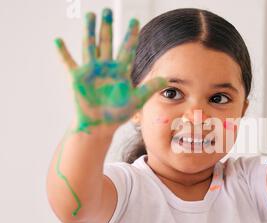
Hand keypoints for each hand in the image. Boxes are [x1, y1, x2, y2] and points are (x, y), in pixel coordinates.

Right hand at [54, 8, 166, 133]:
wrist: (100, 125)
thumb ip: (149, 88)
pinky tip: (58, 40)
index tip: (136, 20)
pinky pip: (69, 62)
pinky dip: (63, 52)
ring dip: (89, 31)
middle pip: (107, 42)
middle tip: (108, 10)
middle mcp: (106, 67)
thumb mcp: (136, 100)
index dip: (131, 35)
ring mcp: (91, 71)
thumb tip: (166, 80)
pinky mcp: (78, 77)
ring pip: (90, 46)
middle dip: (108, 26)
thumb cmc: (118, 114)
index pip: (127, 49)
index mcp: (121, 71)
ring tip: (90, 15)